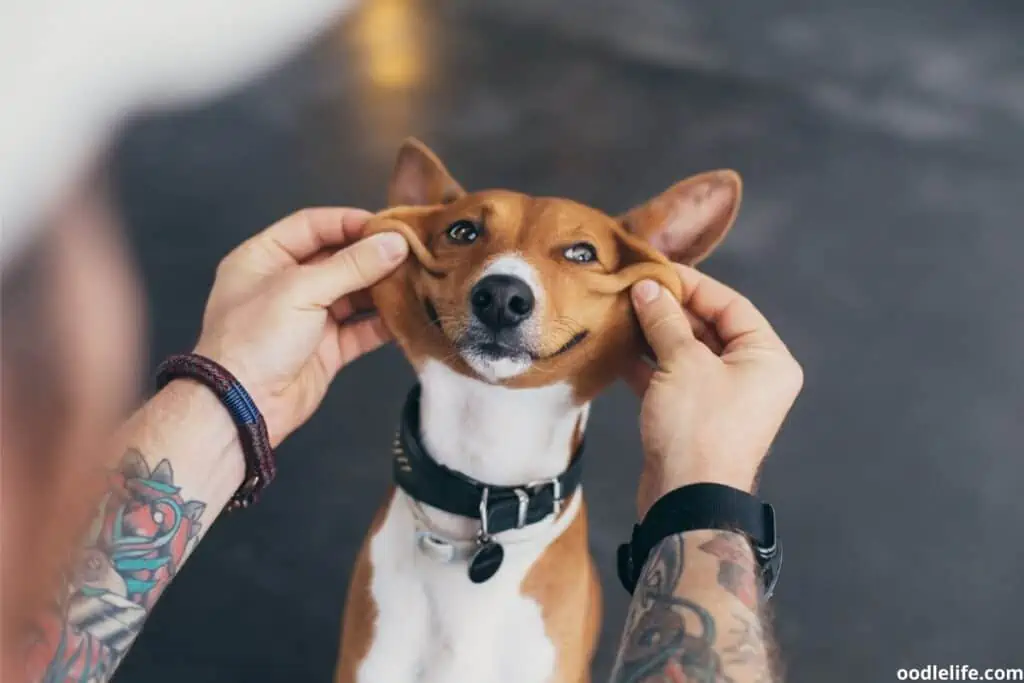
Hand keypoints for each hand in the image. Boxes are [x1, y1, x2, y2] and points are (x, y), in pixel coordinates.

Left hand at [193, 208, 407, 445]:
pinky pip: (361, 329)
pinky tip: (408, 313)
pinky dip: (383, 323)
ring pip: (353, 294)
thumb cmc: (255, 339)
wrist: (242, 406)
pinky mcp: (326, 349)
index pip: (311, 226)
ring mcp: (308, 318)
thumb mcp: (301, 290)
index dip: (349, 222)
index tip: (387, 225)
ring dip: (382, 288)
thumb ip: (352, 266)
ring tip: (416, 279)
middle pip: (337, 259)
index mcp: (264, 258)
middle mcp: (285, 284)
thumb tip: (395, 243)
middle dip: (373, 256)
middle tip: (411, 251)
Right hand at [624, 265, 802, 517]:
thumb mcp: (682, 363)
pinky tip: (618, 349)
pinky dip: (648, 365)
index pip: (730, 305)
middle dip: (668, 310)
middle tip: (631, 290)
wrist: (687, 500)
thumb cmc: (698, 430)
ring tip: (621, 314)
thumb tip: (648, 289)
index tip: (655, 271)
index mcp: (767, 359)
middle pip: (708, 327)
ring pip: (686, 353)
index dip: (692, 284)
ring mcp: (722, 398)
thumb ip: (665, 320)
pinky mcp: (694, 417)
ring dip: (654, 335)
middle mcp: (752, 376)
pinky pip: (672, 379)